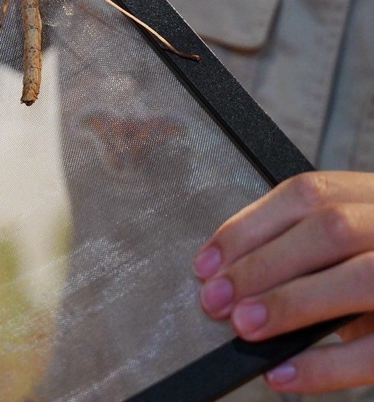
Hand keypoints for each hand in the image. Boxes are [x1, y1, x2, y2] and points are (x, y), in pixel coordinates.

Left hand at [194, 170, 373, 393]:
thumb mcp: (346, 248)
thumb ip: (299, 252)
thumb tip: (227, 282)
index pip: (307, 193)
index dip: (248, 228)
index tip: (207, 265)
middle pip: (331, 230)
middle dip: (263, 266)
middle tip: (217, 301)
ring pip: (364, 278)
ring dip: (292, 303)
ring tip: (245, 327)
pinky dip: (326, 366)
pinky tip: (284, 373)